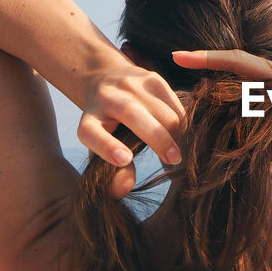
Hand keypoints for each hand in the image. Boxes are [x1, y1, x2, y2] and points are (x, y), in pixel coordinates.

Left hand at [77, 60, 186, 197]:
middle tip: (174, 162)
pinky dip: (183, 124)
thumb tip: (121, 191)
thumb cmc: (107, 125)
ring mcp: (129, 84)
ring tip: (176, 152)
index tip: (125, 159)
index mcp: (89, 120)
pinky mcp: (152, 78)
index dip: (107, 147)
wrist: (105, 78)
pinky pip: (176, 105)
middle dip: (159, 140)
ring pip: (163, 112)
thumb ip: (113, 172)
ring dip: (176, 135)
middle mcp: (105, 99)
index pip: (92, 133)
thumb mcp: (103, 149)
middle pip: (133, 116)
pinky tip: (180, 135)